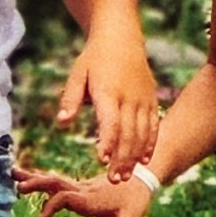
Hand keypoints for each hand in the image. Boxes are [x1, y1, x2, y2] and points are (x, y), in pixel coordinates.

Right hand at [20, 165, 156, 216]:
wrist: (142, 177)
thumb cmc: (136, 200)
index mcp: (90, 198)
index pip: (66, 198)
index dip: (53, 206)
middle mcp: (82, 190)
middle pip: (56, 183)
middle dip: (37, 184)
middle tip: (18, 186)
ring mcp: (79, 186)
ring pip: (53, 179)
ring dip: (33, 177)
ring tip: (12, 172)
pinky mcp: (78, 186)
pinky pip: (57, 181)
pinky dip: (40, 178)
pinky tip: (26, 177)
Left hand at [55, 38, 161, 178]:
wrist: (121, 36)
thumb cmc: (94, 58)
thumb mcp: (77, 74)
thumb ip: (70, 99)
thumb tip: (62, 123)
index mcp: (108, 92)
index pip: (110, 122)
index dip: (107, 142)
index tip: (101, 160)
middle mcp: (129, 97)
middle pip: (128, 133)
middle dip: (122, 158)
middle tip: (114, 180)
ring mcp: (143, 99)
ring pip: (142, 133)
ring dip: (135, 156)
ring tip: (126, 176)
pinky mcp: (151, 99)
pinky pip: (153, 125)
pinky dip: (150, 144)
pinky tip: (144, 161)